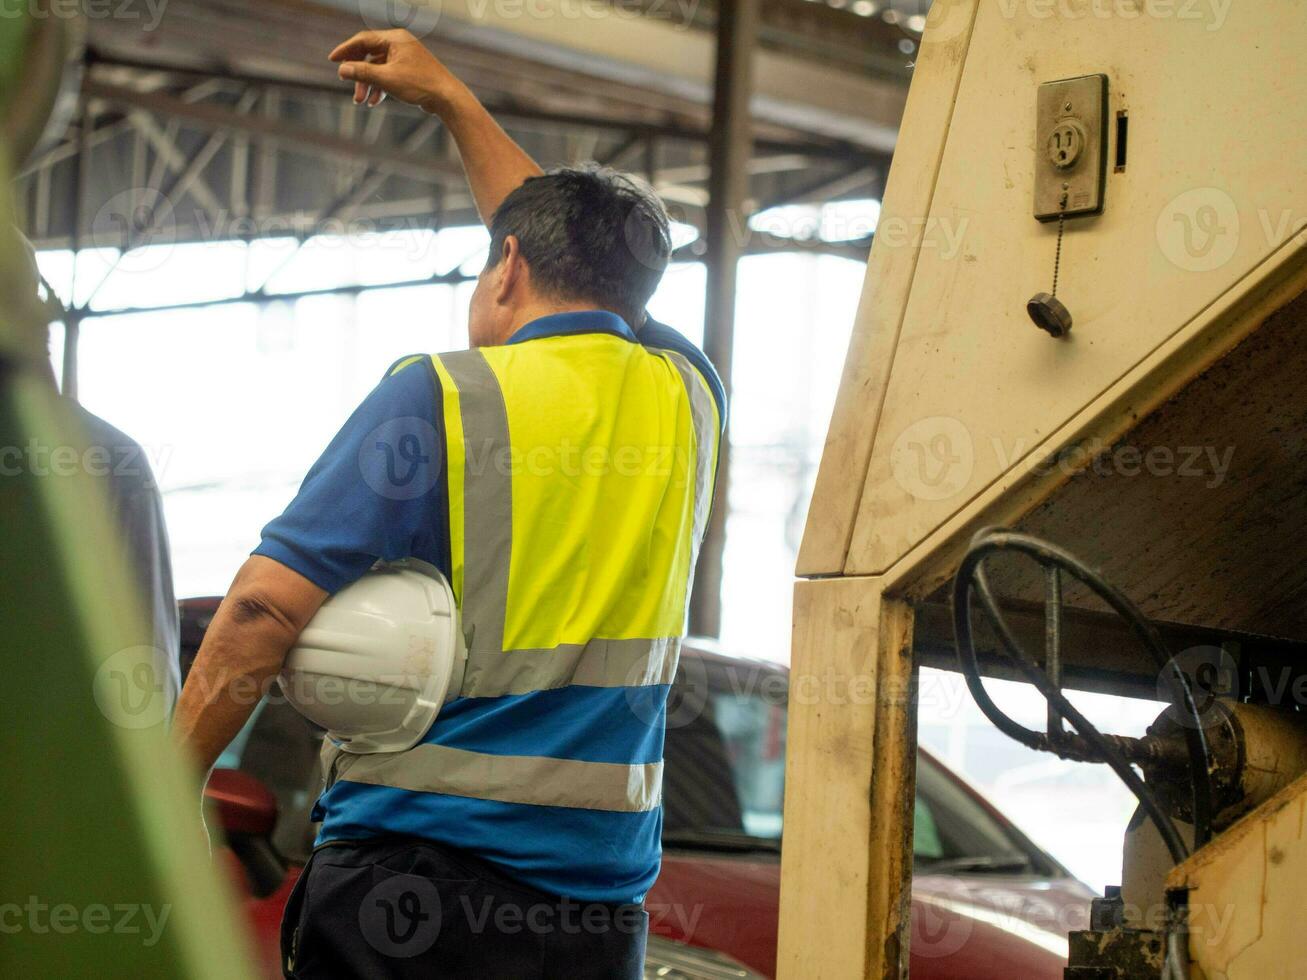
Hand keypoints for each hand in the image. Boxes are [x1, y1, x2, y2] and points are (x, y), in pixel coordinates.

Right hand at [329, 29, 467, 114]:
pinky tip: (375, 102)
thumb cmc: (420, 85)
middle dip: (359, 73)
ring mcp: (407, 58)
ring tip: (361, 101)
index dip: (346, 50)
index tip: (332, 60)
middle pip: (370, 54)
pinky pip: (389, 76)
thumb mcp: (386, 79)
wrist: (447, 99)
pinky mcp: (411, 72)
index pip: (364, 40)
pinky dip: (380, 87)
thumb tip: (341, 69)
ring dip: (368, 84)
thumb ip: (362, 73)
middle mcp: (401, 44)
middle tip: (348, 86)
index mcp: (395, 39)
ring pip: (379, 68)